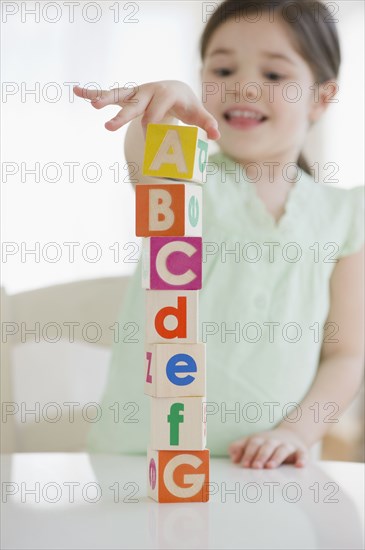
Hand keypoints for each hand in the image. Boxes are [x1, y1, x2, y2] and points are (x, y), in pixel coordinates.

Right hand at [73, 80, 219, 138]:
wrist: (176, 88)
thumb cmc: (187, 104)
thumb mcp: (197, 113)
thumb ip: (207, 123)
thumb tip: (217, 135)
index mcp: (166, 94)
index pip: (156, 111)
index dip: (152, 124)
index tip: (149, 136)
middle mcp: (149, 90)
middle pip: (135, 104)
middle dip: (123, 116)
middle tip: (109, 127)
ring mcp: (136, 92)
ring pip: (118, 95)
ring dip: (104, 99)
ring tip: (91, 104)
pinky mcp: (128, 95)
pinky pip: (109, 93)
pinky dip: (92, 92)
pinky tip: (76, 91)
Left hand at [228, 427, 308, 468]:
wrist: (292, 434)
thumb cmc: (266, 444)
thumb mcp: (252, 442)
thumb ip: (240, 447)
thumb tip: (233, 457)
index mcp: (261, 439)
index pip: (253, 444)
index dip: (248, 453)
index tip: (244, 464)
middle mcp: (274, 441)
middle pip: (267, 446)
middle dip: (260, 456)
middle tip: (255, 467)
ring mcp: (288, 445)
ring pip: (282, 449)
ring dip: (276, 457)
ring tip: (270, 466)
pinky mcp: (301, 451)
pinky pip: (302, 454)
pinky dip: (302, 459)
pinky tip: (299, 466)